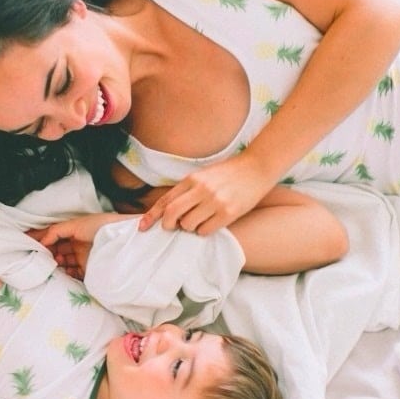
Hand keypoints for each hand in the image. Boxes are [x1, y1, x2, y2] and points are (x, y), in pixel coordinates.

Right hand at [27, 213, 135, 278]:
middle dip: (48, 256)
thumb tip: (41, 242)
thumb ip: (56, 231)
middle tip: (39, 260)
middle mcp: (77, 245)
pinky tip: (62, 273)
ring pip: (65, 264)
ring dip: (56, 266)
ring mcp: (83, 257)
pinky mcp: (90, 269)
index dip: (44, 243)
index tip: (32, 249)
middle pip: (58, 251)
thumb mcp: (76, 224)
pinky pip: (75, 274)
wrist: (123, 237)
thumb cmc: (101, 226)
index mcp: (74, 232)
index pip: (54, 238)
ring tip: (49, 267)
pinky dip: (67, 275)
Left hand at [138, 155, 273, 234]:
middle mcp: (201, 189)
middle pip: (172, 214)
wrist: (258, 167)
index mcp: (192, 179)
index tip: (142, 227)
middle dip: (168, 225)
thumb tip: (170, 211)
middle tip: (172, 228)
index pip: (166, 200)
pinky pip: (206, 230)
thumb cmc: (230, 173)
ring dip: (190, 227)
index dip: (151, 215)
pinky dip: (204, 231)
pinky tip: (212, 222)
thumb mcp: (205, 175)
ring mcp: (215, 201)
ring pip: (189, 225)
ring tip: (201, 219)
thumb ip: (188, 189)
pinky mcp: (228, 212)